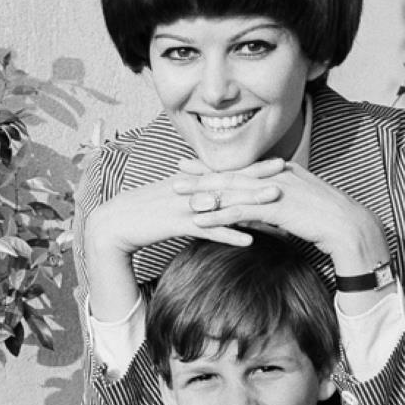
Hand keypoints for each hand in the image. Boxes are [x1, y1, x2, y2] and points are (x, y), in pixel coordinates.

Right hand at [82, 160, 283, 320]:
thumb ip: (195, 195)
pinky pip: (207, 229)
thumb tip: (217, 199)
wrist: (115, 222)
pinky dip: (228, 234)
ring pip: (223, 203)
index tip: (281, 164)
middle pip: (231, 182)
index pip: (228, 171)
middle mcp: (191, 188)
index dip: (254, 168)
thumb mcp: (173, 199)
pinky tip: (249, 241)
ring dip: (250, 203)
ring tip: (276, 204)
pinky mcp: (176, 224)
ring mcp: (184, 205)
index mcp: (192, 181)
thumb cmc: (146, 213)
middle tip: (289, 176)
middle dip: (260, 179)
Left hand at [178, 162, 389, 273]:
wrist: (348, 227)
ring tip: (178, 194)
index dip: (220, 166)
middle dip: (203, 172)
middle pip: (233, 173)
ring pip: (231, 189)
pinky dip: (217, 215)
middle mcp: (276, 175)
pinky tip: (198, 221)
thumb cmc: (329, 219)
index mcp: (282, 171)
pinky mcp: (275, 208)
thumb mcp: (303, 203)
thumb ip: (283, 201)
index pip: (244, 167)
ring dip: (202, 192)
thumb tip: (266, 207)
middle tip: (177, 170)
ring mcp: (275, 190)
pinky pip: (239, 211)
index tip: (198, 164)